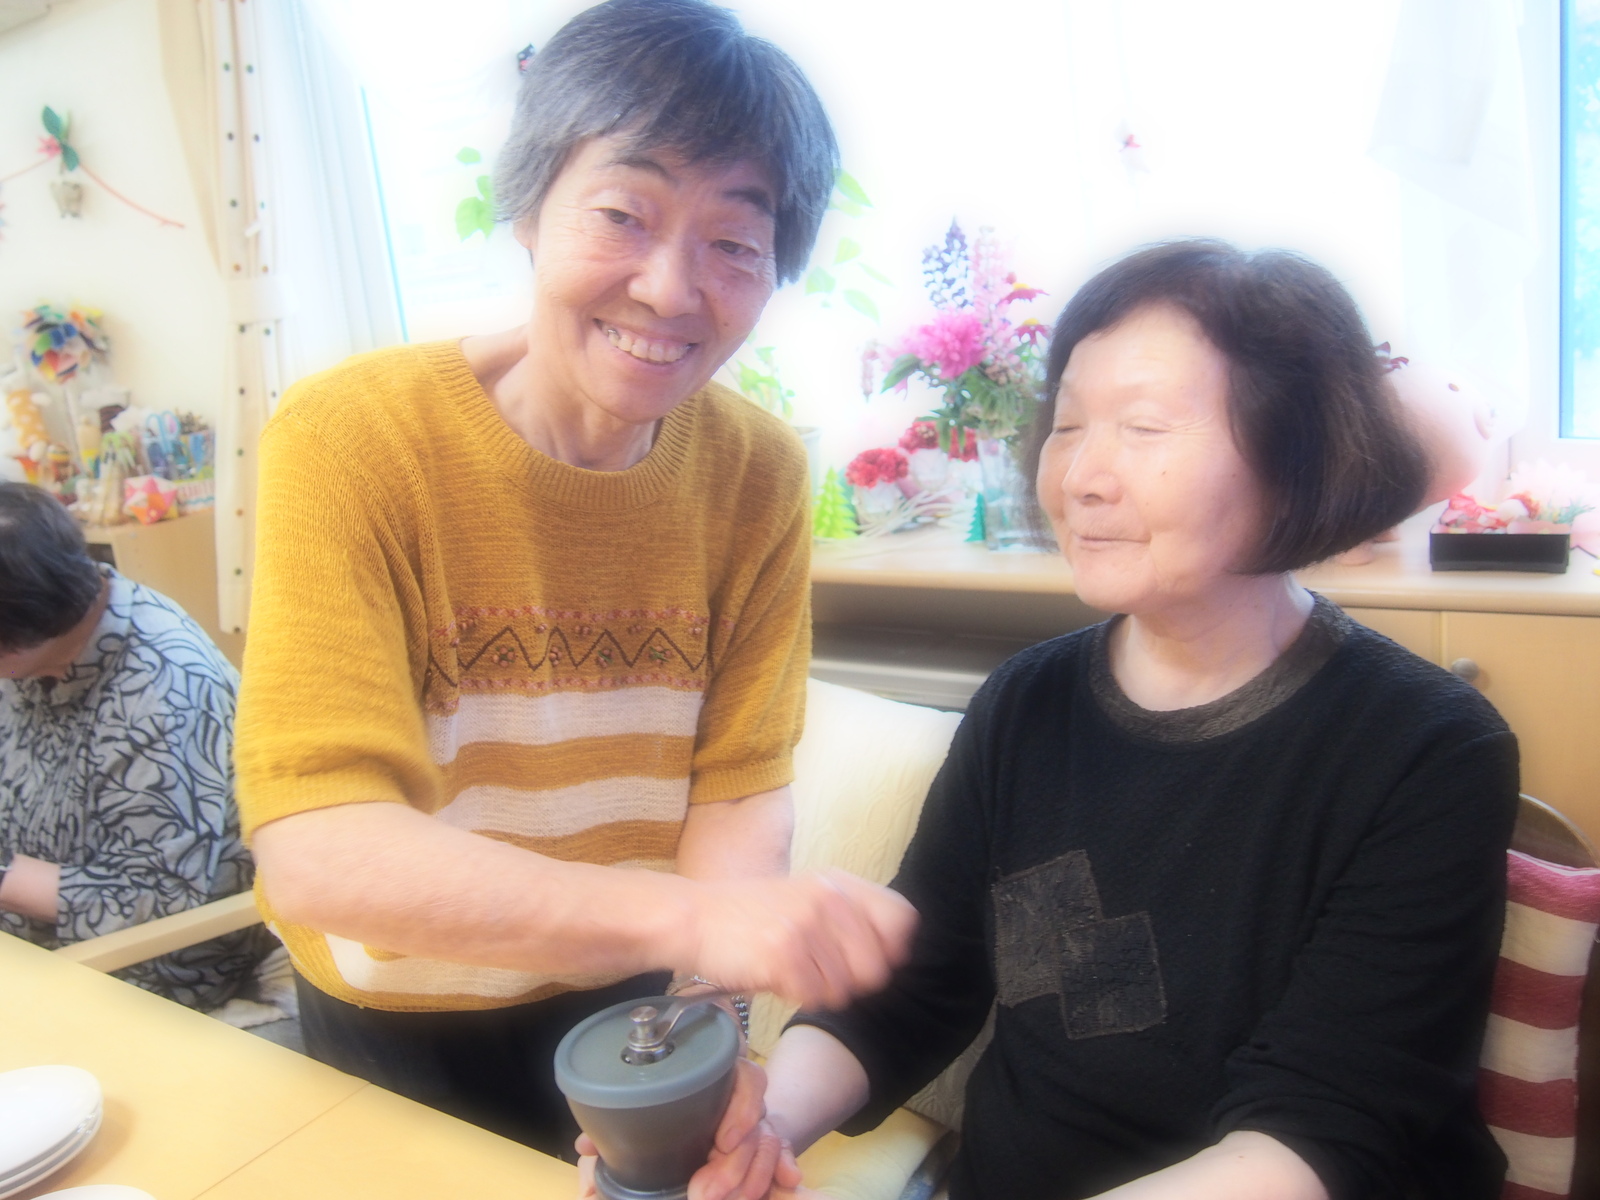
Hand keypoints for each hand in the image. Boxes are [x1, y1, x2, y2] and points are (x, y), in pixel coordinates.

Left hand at [575, 1060, 808, 1199]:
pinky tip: (788, 1181)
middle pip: (757, 1123)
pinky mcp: (768, 1143)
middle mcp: (744, 1096)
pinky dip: (786, 1167)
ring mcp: (760, 1119)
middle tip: (706, 1193)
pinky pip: (786, 1152)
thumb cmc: (671, 1096)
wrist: (707, 1095)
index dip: (740, 1109)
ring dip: (753, 1176)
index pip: (744, 1079)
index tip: (723, 1141)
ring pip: (771, 1142)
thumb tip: (587, 1148)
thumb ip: (618, 1125)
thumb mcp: (647, 1103)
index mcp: (719, 1075)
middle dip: (734, 1166)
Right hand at [681, 870, 916, 1011]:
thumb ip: (850, 917)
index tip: (867, 959)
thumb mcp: (807, 898)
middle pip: (876, 967)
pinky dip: (795, 997)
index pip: (902, 919)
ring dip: (818, 991)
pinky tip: (775, 976)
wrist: (695, 919)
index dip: (892, 949)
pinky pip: (814, 998)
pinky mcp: (784, 954)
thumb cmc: (751, 917)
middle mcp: (828, 899)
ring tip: (791, 970)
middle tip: (818, 972)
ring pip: (844, 990)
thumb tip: (895, 956)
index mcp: (839, 884)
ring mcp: (806, 925)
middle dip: (850, 983)